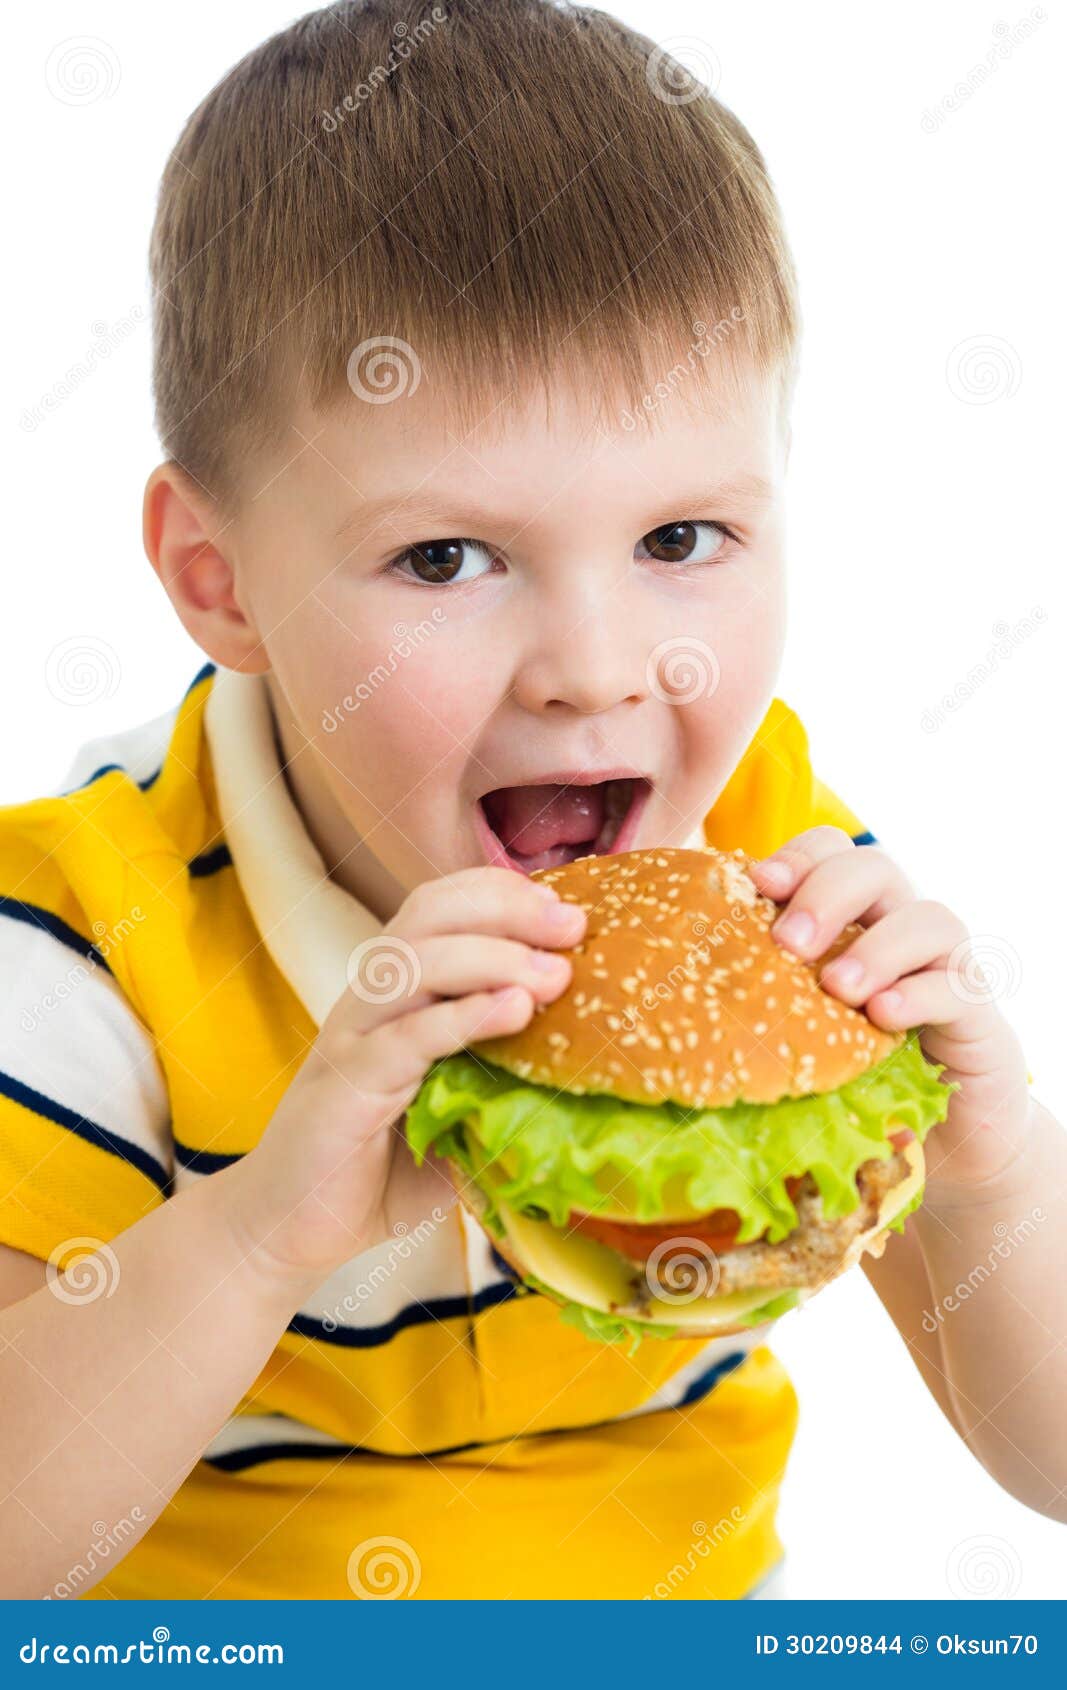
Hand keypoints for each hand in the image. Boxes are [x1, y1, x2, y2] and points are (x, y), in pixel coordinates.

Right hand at [225, 867, 585, 1295]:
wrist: (291, 1229)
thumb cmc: (380, 1171)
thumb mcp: (456, 1114)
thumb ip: (504, 1083)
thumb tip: (589, 1071)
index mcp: (392, 993)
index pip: (438, 907)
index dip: (500, 893)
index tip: (565, 910)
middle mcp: (369, 1001)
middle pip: (429, 915)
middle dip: (507, 908)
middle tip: (575, 926)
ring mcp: (353, 1038)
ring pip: (416, 963)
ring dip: (494, 956)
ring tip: (555, 975)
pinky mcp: (347, 1085)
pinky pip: (407, 1036)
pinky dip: (464, 1016)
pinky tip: (513, 1011)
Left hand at [749, 827, 1030, 1197]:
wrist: (944, 1140)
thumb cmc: (850, 1078)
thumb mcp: (795, 1031)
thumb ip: (753, 1000)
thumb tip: (658, 1001)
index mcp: (853, 917)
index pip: (832, 851)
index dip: (797, 856)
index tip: (757, 884)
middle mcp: (901, 927)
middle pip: (876, 868)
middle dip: (827, 894)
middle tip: (787, 943)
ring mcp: (947, 968)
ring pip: (930, 918)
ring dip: (877, 946)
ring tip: (837, 987)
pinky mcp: (979, 1018)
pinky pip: (959, 986)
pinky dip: (919, 994)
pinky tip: (882, 1017)